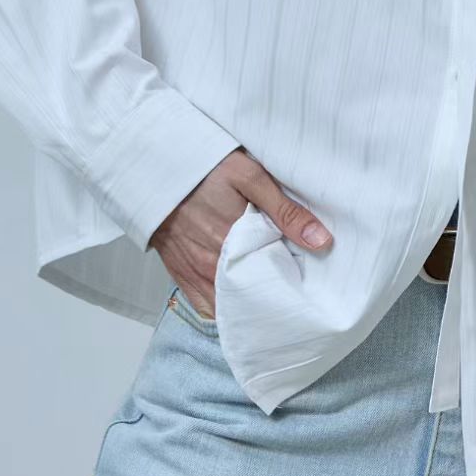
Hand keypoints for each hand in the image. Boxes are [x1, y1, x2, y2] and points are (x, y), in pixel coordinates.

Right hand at [149, 147, 332, 319]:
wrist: (153, 167)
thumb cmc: (204, 169)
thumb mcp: (249, 176)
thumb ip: (285, 210)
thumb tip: (321, 241)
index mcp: (236, 243)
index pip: (274, 281)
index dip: (293, 284)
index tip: (309, 285)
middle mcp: (214, 266)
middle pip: (253, 299)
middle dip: (273, 300)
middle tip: (293, 295)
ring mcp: (196, 274)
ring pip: (230, 307)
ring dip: (249, 305)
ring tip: (270, 299)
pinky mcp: (181, 275)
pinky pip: (206, 307)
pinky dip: (225, 308)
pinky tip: (240, 302)